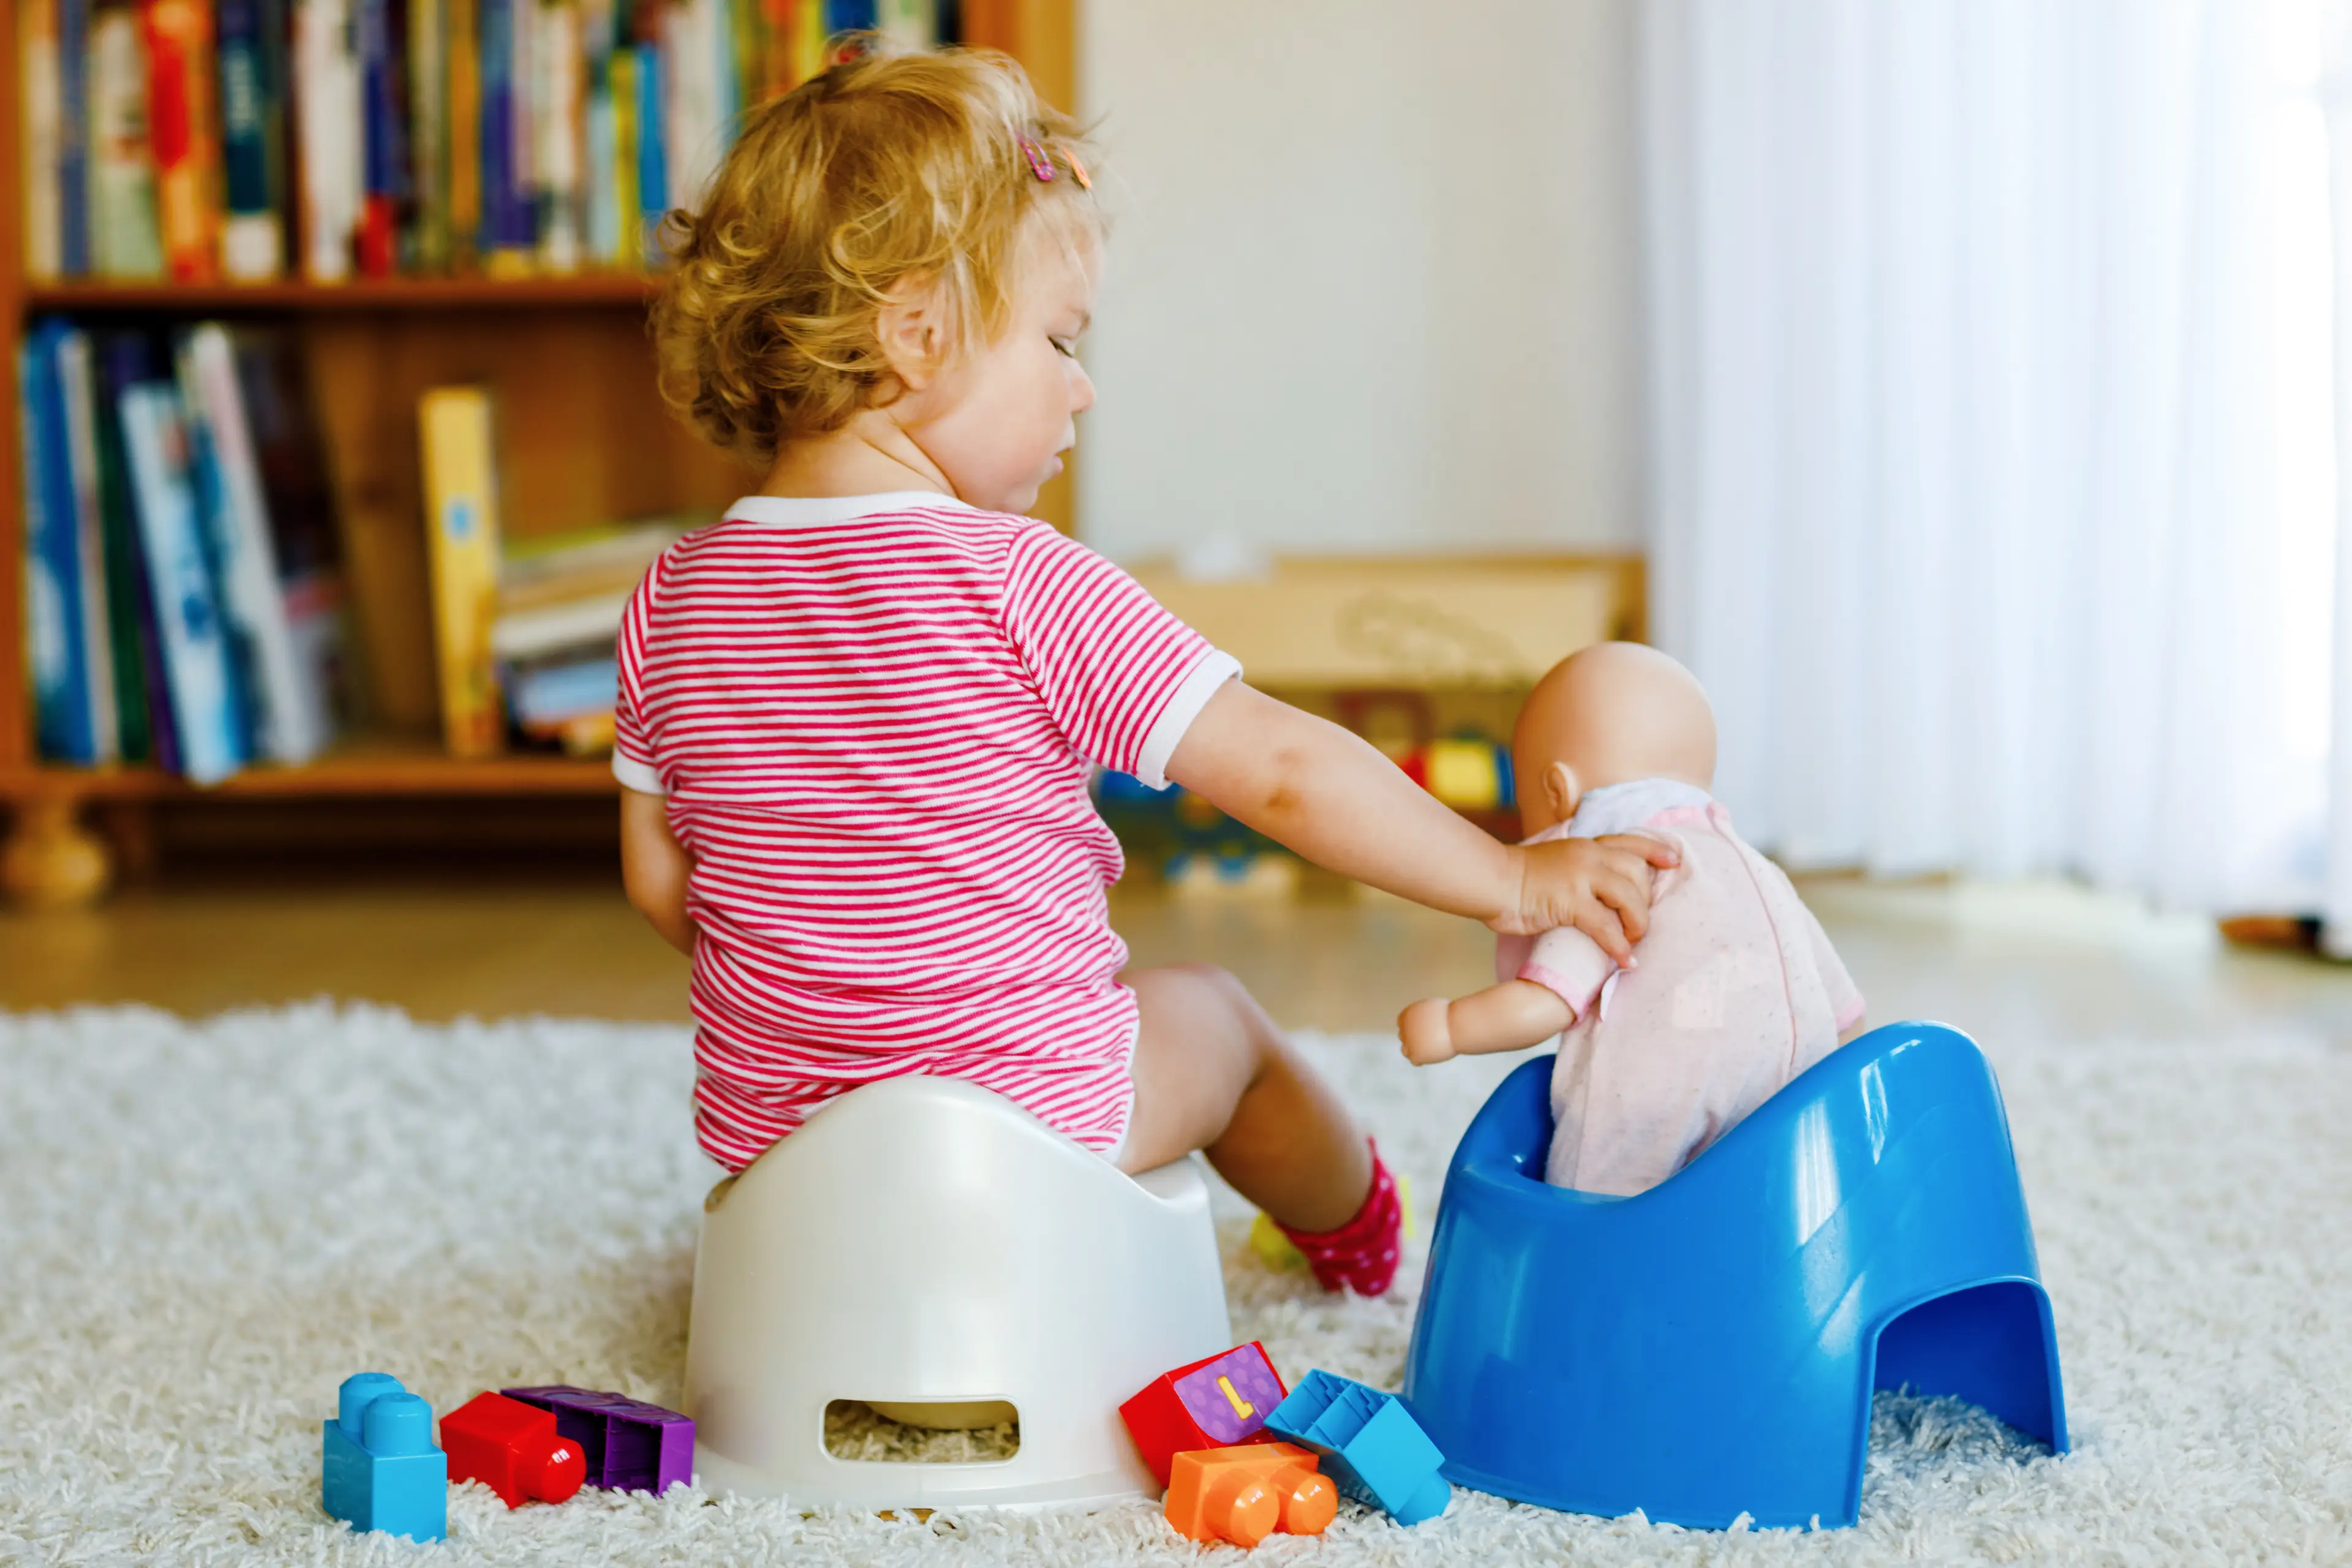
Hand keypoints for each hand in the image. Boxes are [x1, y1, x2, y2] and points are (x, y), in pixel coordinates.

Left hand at [1399, 998, 1457, 1064]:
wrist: (1456, 1025)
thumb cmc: (1450, 1015)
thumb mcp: (1432, 1008)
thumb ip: (1424, 1016)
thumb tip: (1427, 1022)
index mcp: (1408, 1014)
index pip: (1402, 1022)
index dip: (1412, 1027)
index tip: (1421, 1029)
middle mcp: (1405, 1028)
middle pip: (1403, 1035)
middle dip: (1413, 1037)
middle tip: (1427, 1039)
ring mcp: (1409, 1043)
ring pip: (1405, 1050)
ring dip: (1414, 1051)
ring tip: (1427, 1051)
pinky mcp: (1416, 1055)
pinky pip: (1415, 1061)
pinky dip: (1421, 1060)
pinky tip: (1430, 1057)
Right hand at [1493, 833, 1679, 962]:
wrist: (1490, 880)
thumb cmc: (1518, 879)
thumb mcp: (1557, 863)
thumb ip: (1581, 872)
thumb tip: (1600, 896)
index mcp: (1586, 845)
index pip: (1630, 841)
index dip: (1655, 850)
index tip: (1674, 862)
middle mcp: (1588, 855)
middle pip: (1637, 871)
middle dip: (1646, 901)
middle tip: (1639, 925)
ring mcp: (1580, 875)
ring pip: (1629, 896)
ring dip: (1638, 923)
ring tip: (1634, 943)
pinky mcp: (1569, 900)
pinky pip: (1606, 925)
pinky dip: (1619, 945)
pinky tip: (1624, 959)